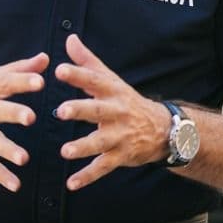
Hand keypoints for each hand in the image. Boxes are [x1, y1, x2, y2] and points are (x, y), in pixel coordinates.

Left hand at [55, 34, 168, 190]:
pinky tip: (71, 184)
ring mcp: (120, 136)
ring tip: (65, 151)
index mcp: (112, 92)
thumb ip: (87, 62)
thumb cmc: (127, 102)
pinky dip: (87, 176)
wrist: (163, 129)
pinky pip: (103, 167)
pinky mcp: (121, 156)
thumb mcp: (111, 80)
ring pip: (101, 142)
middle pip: (98, 111)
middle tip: (60, 110)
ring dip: (83, 147)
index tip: (58, 69)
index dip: (77, 75)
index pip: (94, 80)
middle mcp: (117, 113)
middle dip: (80, 110)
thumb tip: (69, 38)